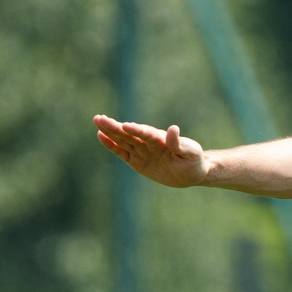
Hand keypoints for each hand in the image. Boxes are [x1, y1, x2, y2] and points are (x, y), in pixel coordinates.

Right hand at [94, 114, 208, 187]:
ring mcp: (142, 151)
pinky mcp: (136, 161)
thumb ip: (179, 143)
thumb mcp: (191, 153)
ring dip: (110, 131)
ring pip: (122, 140)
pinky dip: (111, 145)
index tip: (126, 126)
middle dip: (115, 127)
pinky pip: (121, 152)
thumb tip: (173, 129)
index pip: (147, 134)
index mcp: (162, 139)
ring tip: (97, 121)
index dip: (137, 130)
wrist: (191, 173)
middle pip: (129, 134)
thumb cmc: (194, 161)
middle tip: (100, 118)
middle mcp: (149, 143)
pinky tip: (100, 136)